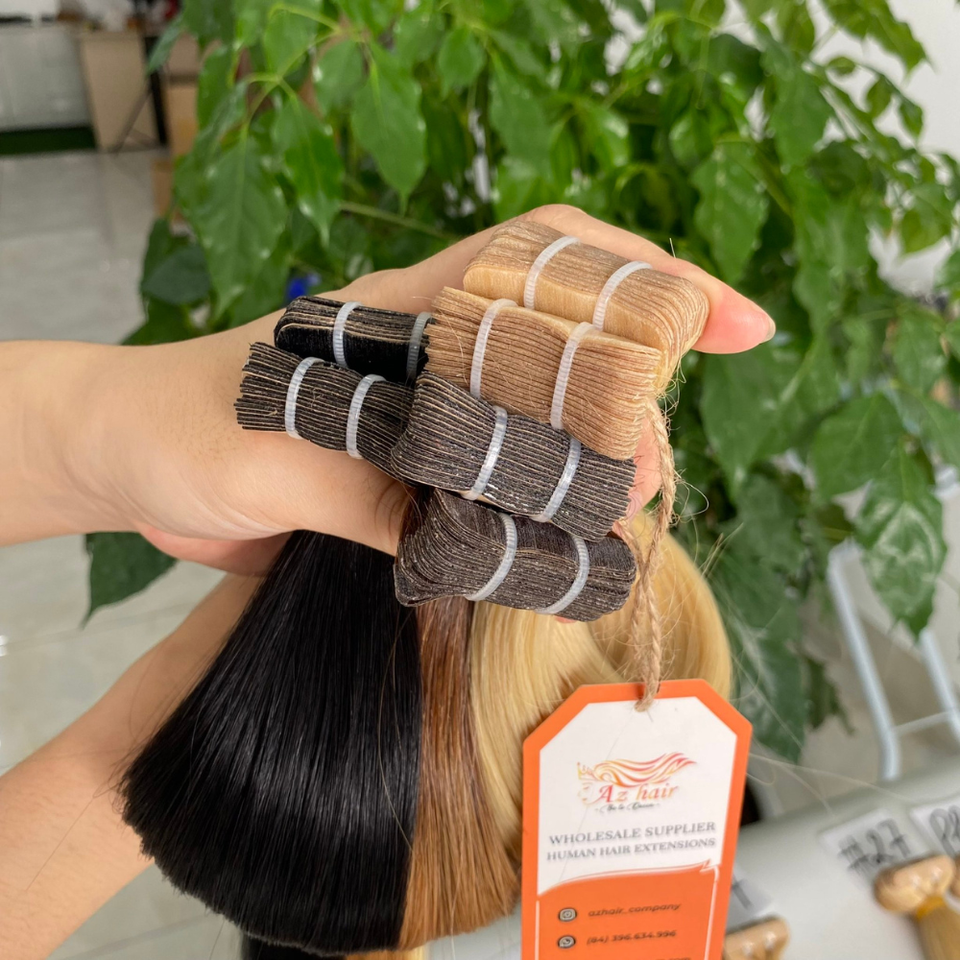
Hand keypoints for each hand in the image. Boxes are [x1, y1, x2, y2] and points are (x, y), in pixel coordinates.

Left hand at [7, 205, 773, 572]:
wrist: (128, 465)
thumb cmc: (178, 429)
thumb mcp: (267, 455)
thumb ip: (366, 487)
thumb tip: (466, 531)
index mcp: (404, 315)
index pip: (545, 262)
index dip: (644, 278)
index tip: (729, 322)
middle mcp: (428, 363)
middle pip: (564, 356)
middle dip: (632, 404)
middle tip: (651, 477)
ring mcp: (421, 424)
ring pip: (536, 432)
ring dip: (591, 473)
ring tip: (622, 524)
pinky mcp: (402, 483)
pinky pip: (489, 499)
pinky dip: (532, 527)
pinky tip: (562, 557)